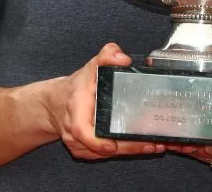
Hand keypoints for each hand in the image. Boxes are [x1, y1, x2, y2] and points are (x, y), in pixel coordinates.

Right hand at [53, 43, 165, 160]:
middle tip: (151, 144)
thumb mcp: (92, 65)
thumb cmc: (78, 86)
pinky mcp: (84, 151)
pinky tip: (143, 147)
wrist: (57, 102)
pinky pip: (103, 156)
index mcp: (76, 109)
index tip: (111, 146)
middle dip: (126, 148)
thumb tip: (123, 59)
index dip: (95, 141)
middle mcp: (74, 130)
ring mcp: (78, 144)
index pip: (81, 130)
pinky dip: (124, 152)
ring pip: (104, 154)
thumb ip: (107, 56)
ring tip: (154, 145)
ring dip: (130, 151)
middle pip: (99, 147)